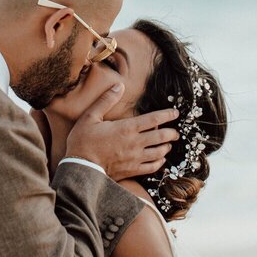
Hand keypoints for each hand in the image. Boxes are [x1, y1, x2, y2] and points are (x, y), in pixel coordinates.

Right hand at [64, 84, 180, 180]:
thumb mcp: (91, 116)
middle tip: (176, 132)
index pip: (154, 119)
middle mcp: (135, 143)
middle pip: (162, 136)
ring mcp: (135, 158)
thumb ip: (106, 100)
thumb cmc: (83, 141)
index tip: (175, 113)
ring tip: (168, 144)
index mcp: (127, 128)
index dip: (167, 115)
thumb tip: (119, 85)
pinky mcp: (132, 171)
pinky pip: (152, 167)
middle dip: (172, 133)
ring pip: (159, 152)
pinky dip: (159, 162)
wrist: (80, 168)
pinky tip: (160, 160)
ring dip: (166, 147)